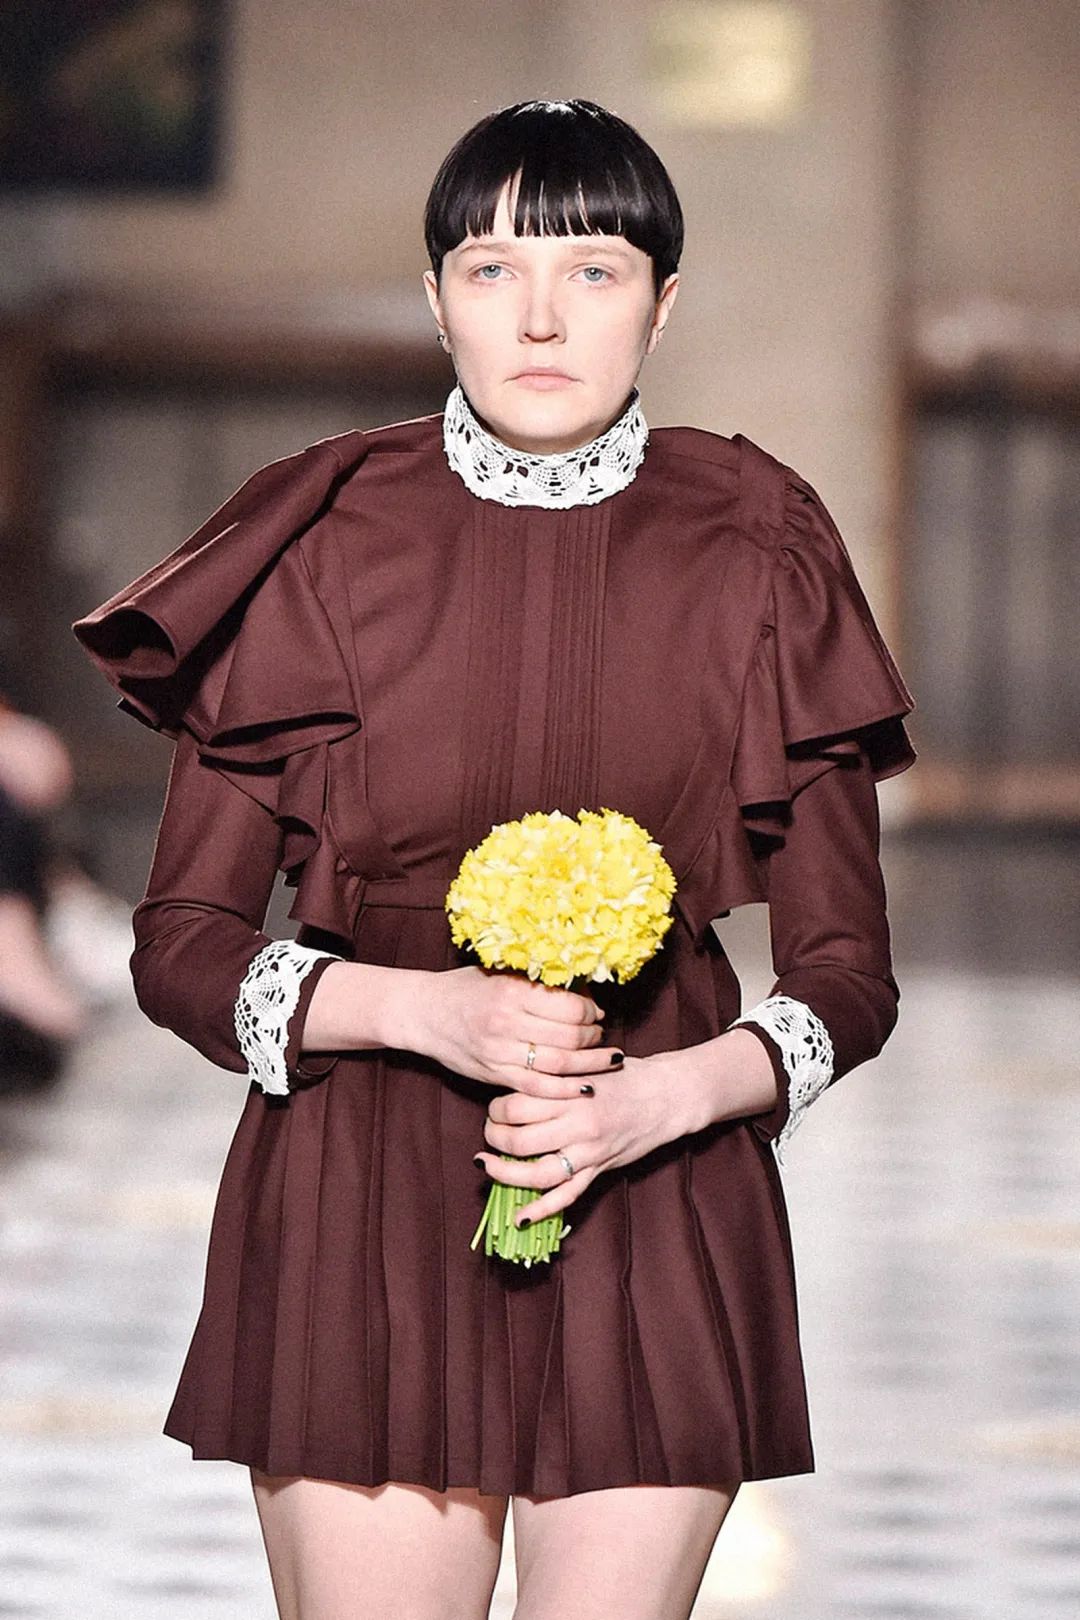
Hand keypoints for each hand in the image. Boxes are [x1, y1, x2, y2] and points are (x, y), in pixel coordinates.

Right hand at [405, 965, 624, 1098]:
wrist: (422, 1013)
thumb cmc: (464, 989)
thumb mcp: (500, 974)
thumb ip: (536, 982)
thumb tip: (583, 990)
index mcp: (511, 990)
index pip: (570, 1006)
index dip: (591, 1011)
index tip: (596, 1012)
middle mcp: (506, 1021)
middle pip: (569, 1036)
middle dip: (593, 1037)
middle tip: (600, 1035)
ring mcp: (499, 1051)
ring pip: (558, 1064)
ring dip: (587, 1064)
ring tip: (602, 1059)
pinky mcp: (493, 1074)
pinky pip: (537, 1086)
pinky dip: (565, 1089)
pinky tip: (584, 1086)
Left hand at [474, 1050, 684, 1225]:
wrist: (668, 1095)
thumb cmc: (625, 1075)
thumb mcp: (586, 1065)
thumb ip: (554, 1075)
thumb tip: (515, 1080)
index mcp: (571, 1091)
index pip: (516, 1104)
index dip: (496, 1109)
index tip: (495, 1108)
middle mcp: (578, 1122)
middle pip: (519, 1140)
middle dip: (494, 1139)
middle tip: (491, 1134)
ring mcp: (590, 1150)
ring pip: (537, 1172)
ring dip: (506, 1174)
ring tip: (488, 1168)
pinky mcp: (601, 1169)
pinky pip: (567, 1195)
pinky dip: (542, 1210)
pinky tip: (521, 1217)